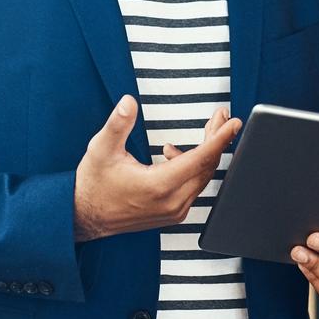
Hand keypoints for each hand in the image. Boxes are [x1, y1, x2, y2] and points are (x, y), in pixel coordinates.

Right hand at [72, 98, 238, 241]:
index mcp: (158, 186)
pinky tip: (173, 154)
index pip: (200, 159)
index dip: (219, 138)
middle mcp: (171, 202)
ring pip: (202, 177)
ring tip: (206, 128)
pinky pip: (193, 187)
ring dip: (206, 151)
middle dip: (216, 138)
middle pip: (207, 166)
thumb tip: (129, 102)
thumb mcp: (101, 148)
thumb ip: (118, 124)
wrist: (85, 216)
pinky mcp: (173, 214)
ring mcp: (174, 211)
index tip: (233, 122)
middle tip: (220, 116)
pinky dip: (193, 167)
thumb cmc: (94, 183)